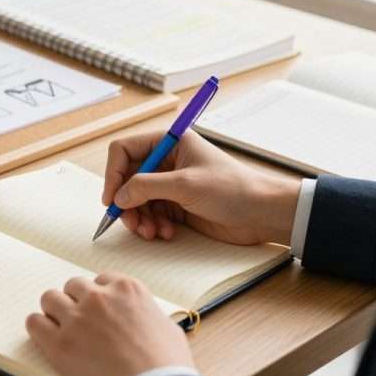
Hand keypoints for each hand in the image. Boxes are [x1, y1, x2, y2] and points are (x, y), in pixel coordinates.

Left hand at [26, 273, 193, 375]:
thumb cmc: (167, 367)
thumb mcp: (167, 329)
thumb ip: (147, 316)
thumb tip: (142, 320)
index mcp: (127, 289)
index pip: (100, 280)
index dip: (98, 297)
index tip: (98, 310)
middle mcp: (99, 298)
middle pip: (73, 286)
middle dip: (75, 302)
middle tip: (79, 322)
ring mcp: (76, 318)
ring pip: (50, 299)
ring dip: (54, 312)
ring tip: (61, 330)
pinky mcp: (59, 343)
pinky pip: (34, 322)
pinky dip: (39, 329)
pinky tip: (48, 340)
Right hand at [102, 131, 300, 245]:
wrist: (263, 214)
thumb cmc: (233, 189)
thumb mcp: (185, 185)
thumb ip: (146, 187)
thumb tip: (118, 196)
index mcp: (169, 143)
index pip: (125, 150)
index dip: (113, 173)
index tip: (111, 198)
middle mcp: (167, 161)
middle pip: (127, 178)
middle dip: (126, 202)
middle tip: (130, 222)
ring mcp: (171, 184)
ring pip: (137, 200)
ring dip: (139, 218)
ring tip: (150, 232)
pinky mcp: (177, 205)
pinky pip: (151, 214)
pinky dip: (153, 225)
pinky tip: (165, 233)